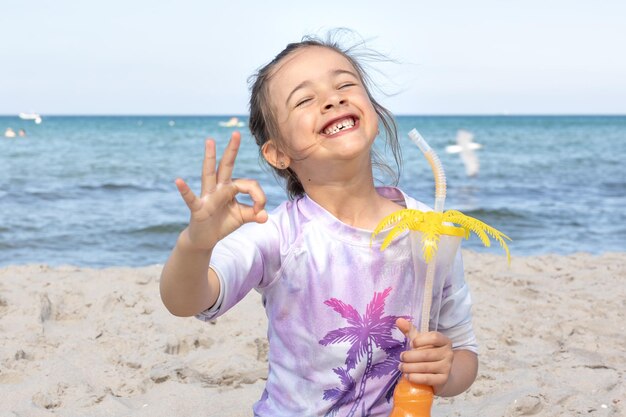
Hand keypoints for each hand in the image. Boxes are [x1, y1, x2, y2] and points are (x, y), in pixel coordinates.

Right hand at [175, 131, 267, 250]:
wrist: (205, 238)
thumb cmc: (223, 223)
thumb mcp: (242, 217)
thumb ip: (254, 214)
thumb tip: (265, 216)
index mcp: (230, 187)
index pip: (248, 185)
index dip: (258, 197)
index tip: (260, 211)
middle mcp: (218, 188)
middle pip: (225, 166)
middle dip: (232, 150)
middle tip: (236, 133)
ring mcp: (207, 196)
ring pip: (209, 174)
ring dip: (209, 157)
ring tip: (210, 141)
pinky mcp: (198, 208)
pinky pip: (190, 198)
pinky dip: (184, 190)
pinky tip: (178, 181)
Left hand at [396, 318, 453, 390]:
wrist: (439, 373)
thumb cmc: (427, 353)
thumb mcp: (420, 341)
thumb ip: (410, 330)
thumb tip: (399, 320)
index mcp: (444, 341)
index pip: (434, 337)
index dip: (421, 340)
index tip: (411, 344)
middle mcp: (448, 353)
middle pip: (427, 354)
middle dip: (410, 356)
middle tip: (401, 358)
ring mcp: (447, 367)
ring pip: (426, 367)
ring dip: (410, 367)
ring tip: (401, 367)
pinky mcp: (443, 380)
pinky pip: (428, 379)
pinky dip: (416, 378)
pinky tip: (408, 376)